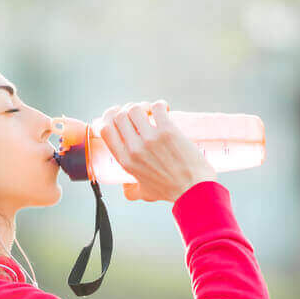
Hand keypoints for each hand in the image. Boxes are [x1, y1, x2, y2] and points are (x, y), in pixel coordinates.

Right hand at [97, 100, 217, 202]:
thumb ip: (131, 191)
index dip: (107, 117)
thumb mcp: (144, 193)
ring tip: (151, 111)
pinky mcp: (168, 131)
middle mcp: (134, 148)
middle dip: (126, 109)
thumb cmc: (171, 192)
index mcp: (125, 161)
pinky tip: (165, 109)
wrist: (194, 190)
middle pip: (119, 115)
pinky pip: (157, 107)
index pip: (105, 130)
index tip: (116, 115)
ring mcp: (151, 139)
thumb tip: (125, 188)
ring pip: (135, 108)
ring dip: (142, 106)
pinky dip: (160, 105)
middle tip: (138, 112)